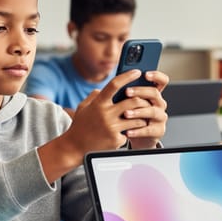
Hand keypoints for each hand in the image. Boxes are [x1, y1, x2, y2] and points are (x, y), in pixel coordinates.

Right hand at [38, 70, 169, 181]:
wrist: (74, 148)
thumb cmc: (80, 125)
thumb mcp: (83, 107)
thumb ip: (95, 96)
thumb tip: (105, 88)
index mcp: (98, 103)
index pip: (115, 85)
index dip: (127, 76)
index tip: (137, 72)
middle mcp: (105, 114)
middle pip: (132, 101)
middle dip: (142, 100)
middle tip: (146, 100)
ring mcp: (111, 128)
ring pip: (137, 118)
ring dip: (142, 117)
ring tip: (142, 116)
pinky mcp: (116, 140)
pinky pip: (131, 132)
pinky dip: (132, 131)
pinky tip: (130, 132)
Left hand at [118, 70, 169, 149]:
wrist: (135, 135)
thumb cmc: (129, 115)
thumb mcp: (127, 102)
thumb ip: (125, 93)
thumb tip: (112, 85)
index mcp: (153, 94)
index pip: (162, 81)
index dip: (156, 76)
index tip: (145, 74)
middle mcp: (159, 104)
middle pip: (155, 93)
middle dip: (140, 91)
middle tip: (127, 92)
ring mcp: (160, 117)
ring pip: (152, 111)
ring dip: (138, 111)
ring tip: (125, 113)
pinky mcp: (158, 131)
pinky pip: (149, 130)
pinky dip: (137, 131)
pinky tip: (127, 131)